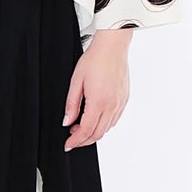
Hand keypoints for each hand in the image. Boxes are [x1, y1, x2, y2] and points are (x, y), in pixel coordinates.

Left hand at [61, 30, 131, 148]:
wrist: (113, 47)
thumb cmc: (95, 59)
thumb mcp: (76, 81)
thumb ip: (71, 104)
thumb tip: (67, 122)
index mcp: (99, 101)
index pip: (86, 130)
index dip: (76, 141)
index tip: (68, 145)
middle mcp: (112, 105)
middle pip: (98, 134)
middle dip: (83, 141)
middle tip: (72, 138)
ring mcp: (120, 103)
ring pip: (107, 128)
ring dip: (93, 132)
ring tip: (80, 125)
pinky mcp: (124, 99)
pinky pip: (114, 119)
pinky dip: (103, 125)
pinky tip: (94, 118)